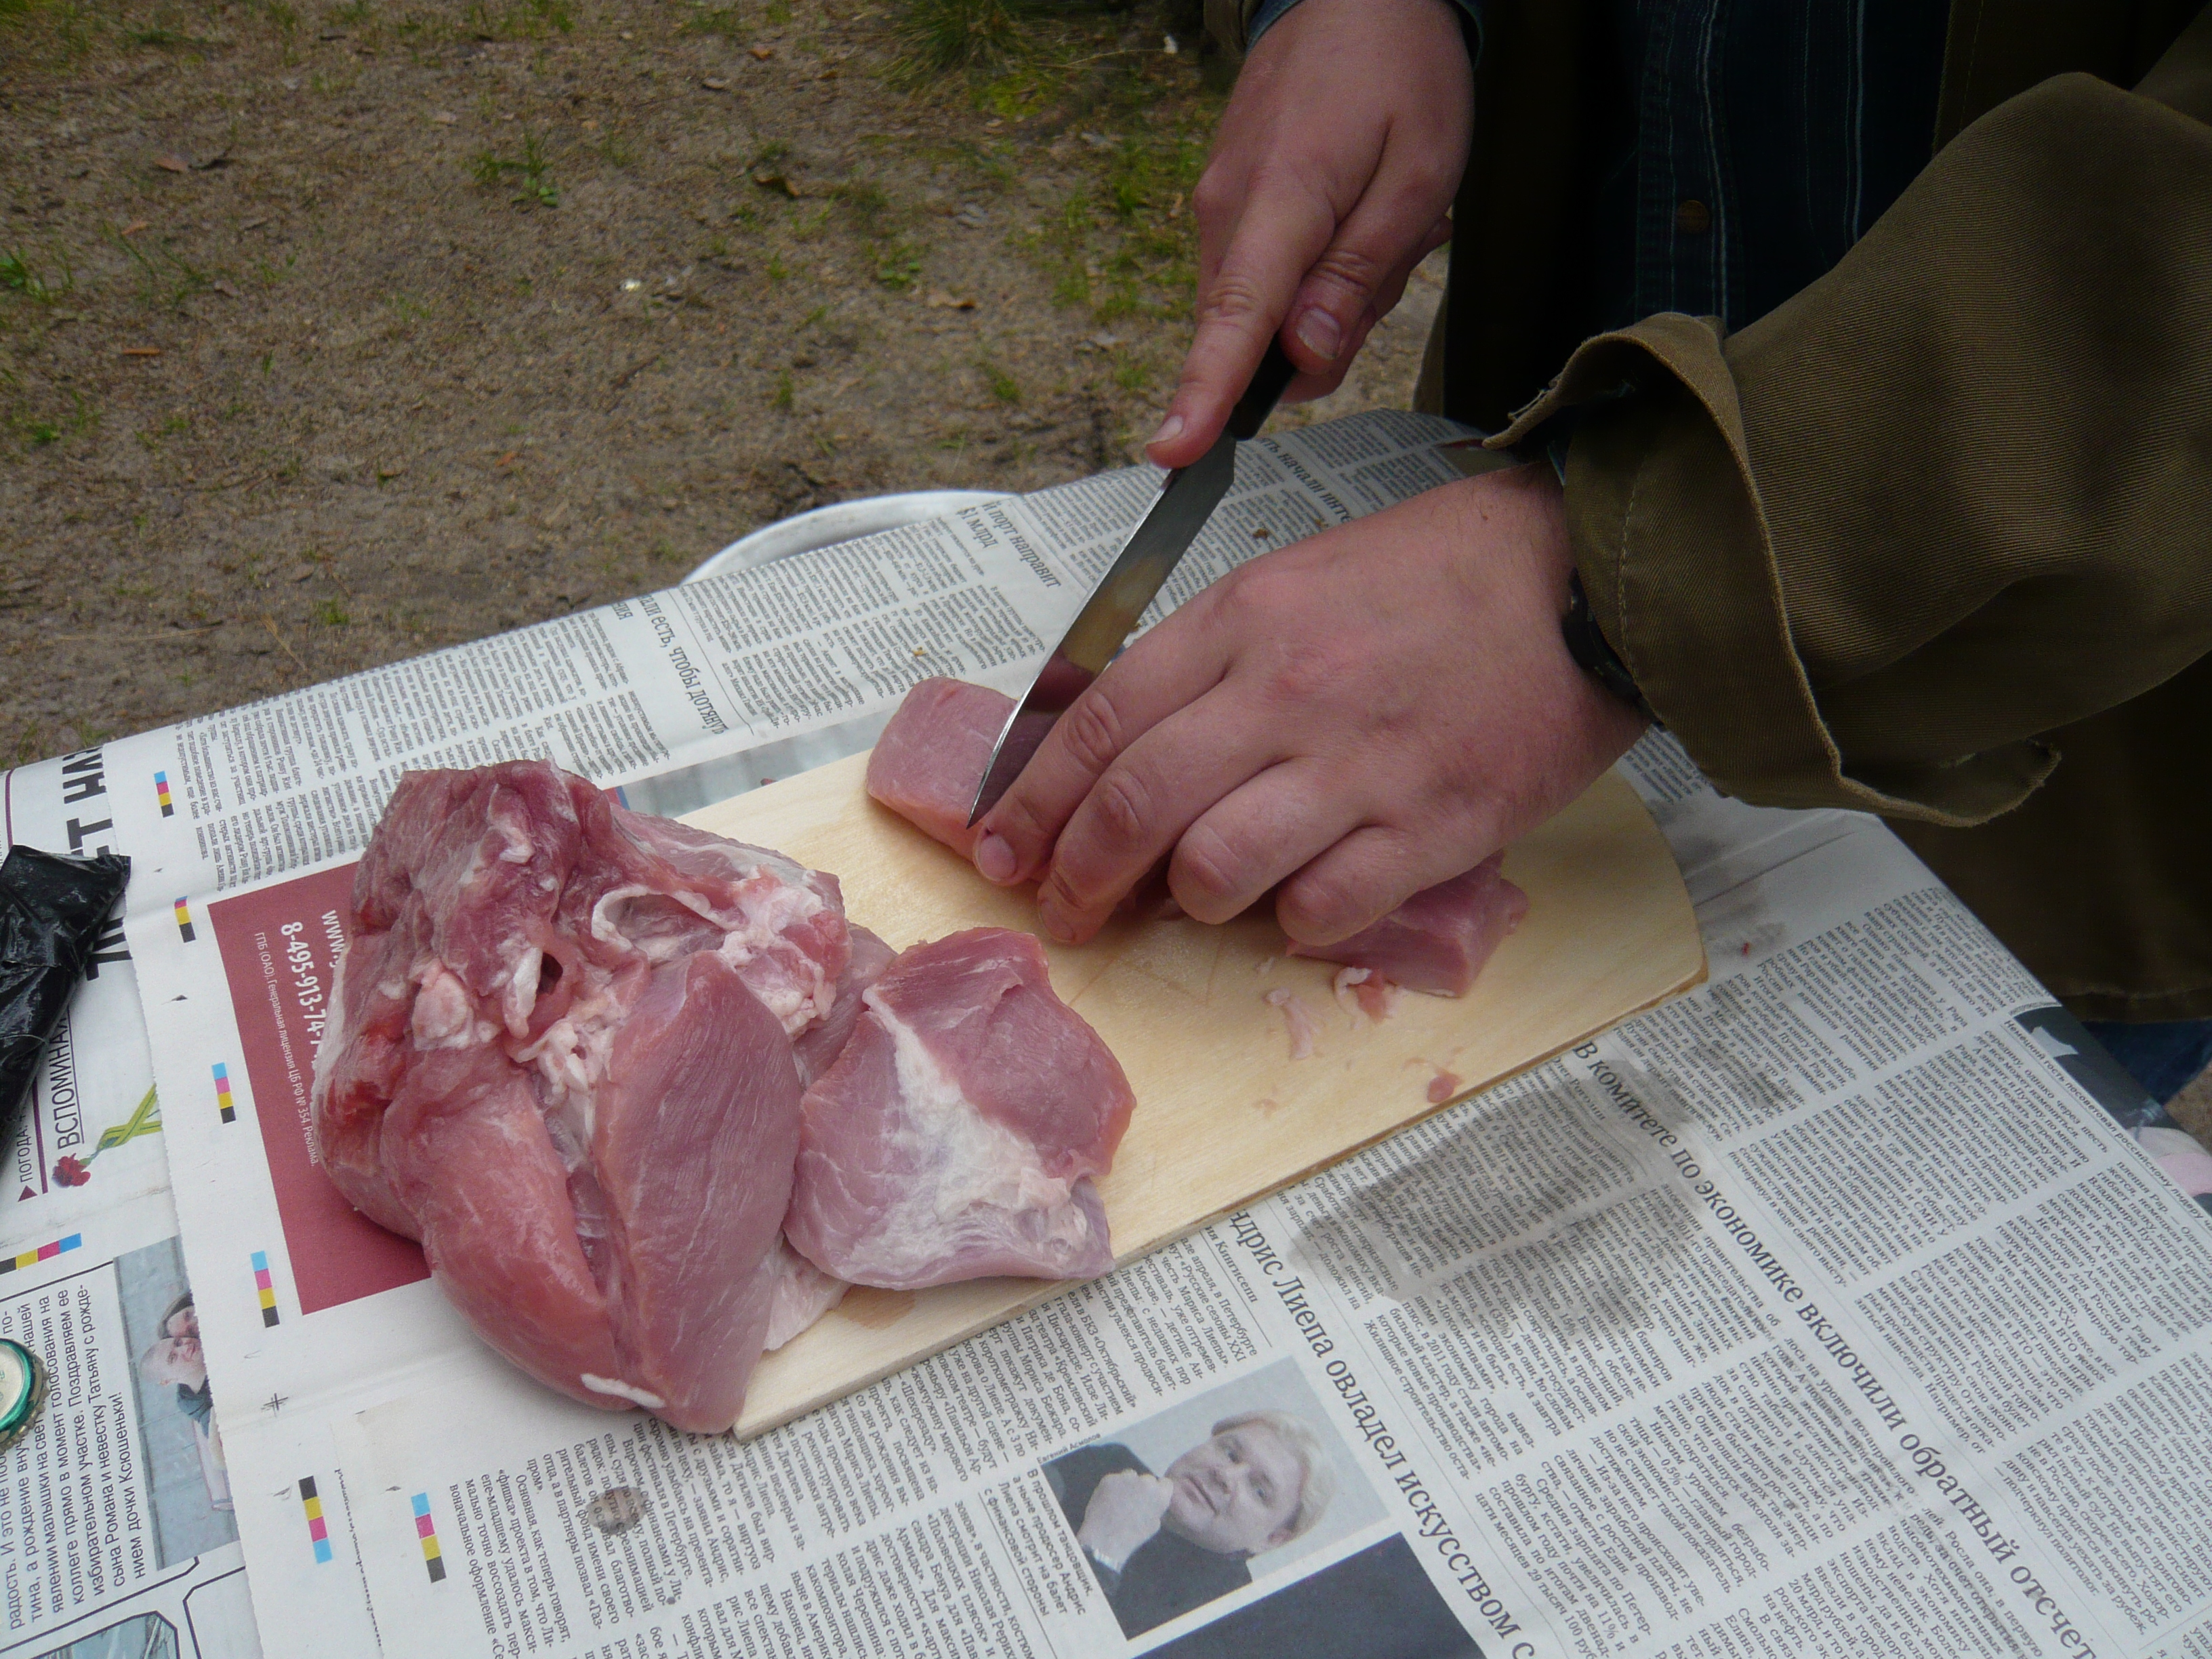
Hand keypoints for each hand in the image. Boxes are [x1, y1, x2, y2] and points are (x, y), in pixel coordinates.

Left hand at [973, 466, 1648, 944]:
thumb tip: (1123, 751)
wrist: (1578, 575)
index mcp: (1243, 623)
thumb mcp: (1294, 581)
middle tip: (1069, 913)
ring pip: (1216, 870)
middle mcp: (1286, 694)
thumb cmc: (1434, 578)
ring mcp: (1359, 767)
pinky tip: (1300, 907)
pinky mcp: (1432, 829)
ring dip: (1188, 902)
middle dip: (1080, 877)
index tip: (1004, 850)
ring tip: (1199, 900)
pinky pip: (1323, 910)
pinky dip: (1294, 924)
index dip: (1034, 800)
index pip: (1100, 723)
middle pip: (1137, 807)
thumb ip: (1207, 660)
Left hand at [1077, 1471, 1174, 1571]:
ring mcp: (1127, 1478)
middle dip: (1143, 1488)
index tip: (1150, 1499)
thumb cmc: (1132, 1537)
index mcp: (1160, 1494)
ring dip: (1128, 1484)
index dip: (1158, 1491)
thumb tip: (1153, 1500)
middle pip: (1147, 1479)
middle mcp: (1146, 1481)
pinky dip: (1112, 1488)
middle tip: (1133, 1502)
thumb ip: (1157, 1508)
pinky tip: (1107, 1501)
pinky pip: (1114, 1480)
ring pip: (1130, 1475)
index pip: (1165, 1483)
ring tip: (1119, 1501)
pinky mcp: (1110, 1478)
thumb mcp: (1154, 1525)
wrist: (1105, 1541)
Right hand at [1146, 0, 1471, 466]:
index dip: (1205, 392)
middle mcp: (1227, 209)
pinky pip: (1264, 274)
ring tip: (1380, 215)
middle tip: (1394, 252)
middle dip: (1328, 329)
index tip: (1174, 449)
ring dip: (1330, 290)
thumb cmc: (1399, 72)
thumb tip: (1304, 357)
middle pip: (1258, 332)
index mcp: (1280, 201)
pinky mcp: (1223, 203)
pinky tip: (1354, 209)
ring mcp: (1217, 206)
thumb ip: (1360, 275)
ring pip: (1267, 308)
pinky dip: (1314, 265)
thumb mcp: (1419, 176)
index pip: (1233, 319)